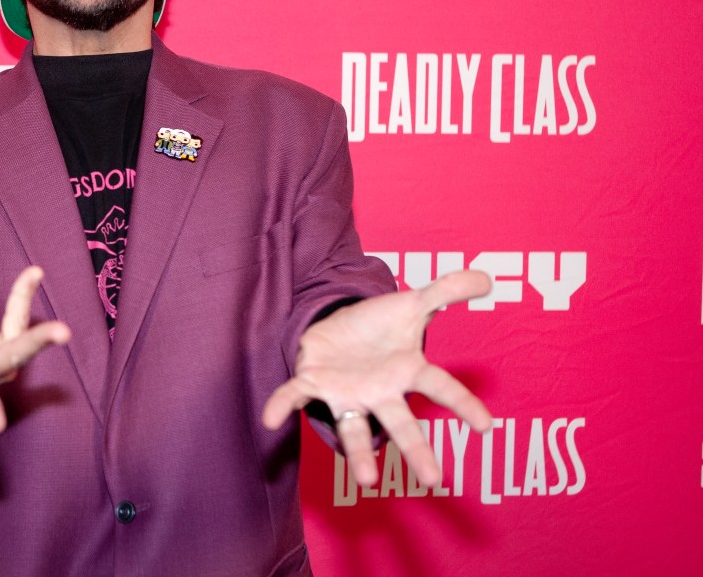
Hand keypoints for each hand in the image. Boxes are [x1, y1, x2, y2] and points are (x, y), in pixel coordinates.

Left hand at [262, 270, 491, 487]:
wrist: (337, 326)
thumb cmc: (380, 327)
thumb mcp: (413, 304)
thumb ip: (447, 291)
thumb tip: (487, 277)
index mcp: (406, 372)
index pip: (440, 387)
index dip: (464, 405)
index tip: (486, 426)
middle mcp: (379, 392)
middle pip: (400, 422)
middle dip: (415, 450)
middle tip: (432, 480)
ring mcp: (347, 393)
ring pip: (353, 426)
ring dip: (358, 451)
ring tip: (364, 479)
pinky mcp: (315, 384)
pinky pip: (296, 396)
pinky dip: (283, 405)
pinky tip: (270, 420)